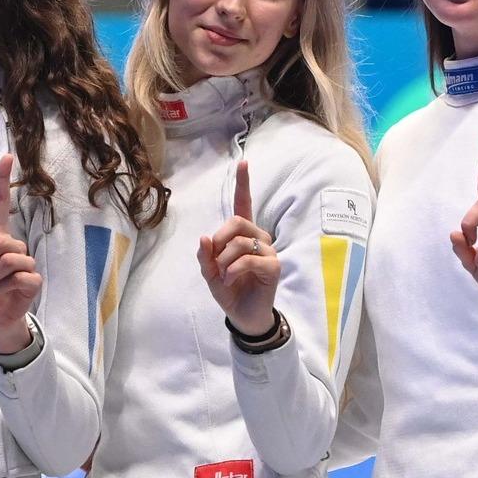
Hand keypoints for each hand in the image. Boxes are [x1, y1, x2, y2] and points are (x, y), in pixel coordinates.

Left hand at [0, 154, 40, 353]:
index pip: (0, 205)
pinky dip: (3, 288)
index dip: (2, 181)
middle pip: (0, 240)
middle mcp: (13, 246)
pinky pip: (20, 276)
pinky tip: (1, 294)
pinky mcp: (34, 279)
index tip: (6, 156)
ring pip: (10, 258)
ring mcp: (26, 262)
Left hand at [198, 161, 280, 336]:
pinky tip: (230, 280)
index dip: (243, 184)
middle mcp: (259, 238)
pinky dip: (233, 270)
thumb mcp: (210, 273)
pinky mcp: (273, 266)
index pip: (244, 204)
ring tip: (223, 277)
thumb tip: (204, 238)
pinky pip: (248, 259)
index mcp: (243, 235)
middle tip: (215, 260)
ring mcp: (268, 251)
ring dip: (224, 260)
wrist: (243, 315)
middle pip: (237, 221)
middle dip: (220, 239)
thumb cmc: (230, 290)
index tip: (243, 162)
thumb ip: (206, 256)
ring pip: (241, 241)